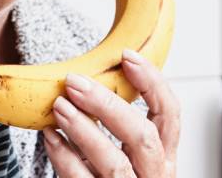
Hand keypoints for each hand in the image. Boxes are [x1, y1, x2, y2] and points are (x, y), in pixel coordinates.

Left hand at [42, 50, 179, 176]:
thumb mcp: (123, 151)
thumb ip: (116, 123)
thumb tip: (87, 78)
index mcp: (163, 158)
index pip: (171, 114)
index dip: (153, 83)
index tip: (126, 56)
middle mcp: (154, 177)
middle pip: (143, 137)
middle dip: (108, 105)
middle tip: (74, 82)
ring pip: (115, 163)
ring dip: (84, 130)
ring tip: (58, 106)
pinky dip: (65, 158)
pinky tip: (50, 138)